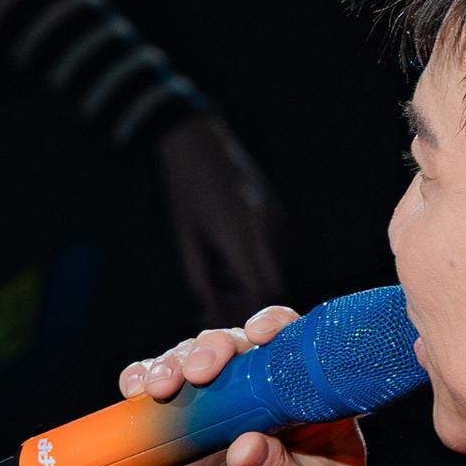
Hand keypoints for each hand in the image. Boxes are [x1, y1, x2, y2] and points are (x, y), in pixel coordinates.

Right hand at [132, 309, 388, 465]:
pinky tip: (132, 389)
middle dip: (210, 350)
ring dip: (171, 366)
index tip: (257, 335)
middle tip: (198, 374)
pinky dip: (144, 388)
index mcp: (306, 394)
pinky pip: (165, 405)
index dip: (272, 327)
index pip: (290, 344)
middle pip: (233, 348)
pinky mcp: (193, 436)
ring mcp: (225, 411)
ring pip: (193, 368)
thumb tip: (243, 447)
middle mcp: (264, 391)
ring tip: (158, 388)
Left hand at [155, 112, 288, 314]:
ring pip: (276, 272)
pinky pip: (275, 254)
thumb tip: (213, 316)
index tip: (222, 320)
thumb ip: (202, 282)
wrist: (199, 145)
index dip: (245, 315)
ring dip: (251, 281)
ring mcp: (278, 222)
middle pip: (276, 288)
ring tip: (218, 269)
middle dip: (251, 304)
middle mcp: (268, 230)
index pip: (260, 293)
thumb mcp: (186, 242)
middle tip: (221, 302)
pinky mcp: (280, 216)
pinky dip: (256, 263)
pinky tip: (229, 251)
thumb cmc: (185, 195)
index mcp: (241, 236)